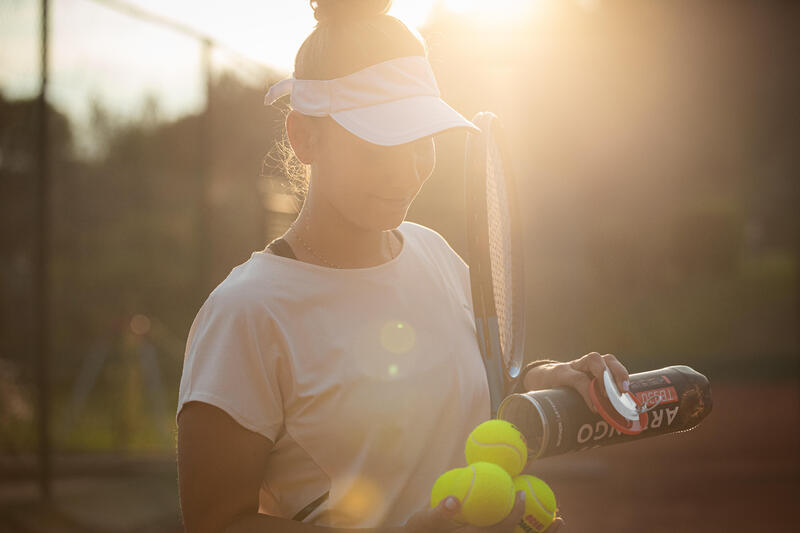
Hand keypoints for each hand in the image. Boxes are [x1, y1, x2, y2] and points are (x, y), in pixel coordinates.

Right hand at [404, 492, 564, 532]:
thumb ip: (440, 512)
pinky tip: (534, 518)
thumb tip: (453, 501)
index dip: (515, 512)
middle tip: (560, 519)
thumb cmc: (420, 530)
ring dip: (538, 532)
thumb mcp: (424, 521)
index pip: (501, 527)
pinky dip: (523, 528)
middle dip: (540, 531)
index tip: (523, 494)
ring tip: (558, 521)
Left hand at [526, 352, 629, 412]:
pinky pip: (611, 364)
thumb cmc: (543, 389)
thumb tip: (530, 437)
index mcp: (559, 373)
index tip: (595, 409)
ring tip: (625, 391)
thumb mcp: (537, 399)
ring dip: (618, 372)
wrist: (543, 375)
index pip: (577, 378)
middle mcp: (575, 365)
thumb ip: (535, 414)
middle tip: (616, 394)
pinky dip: (622, 374)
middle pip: (593, 359)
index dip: (588, 392)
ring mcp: (586, 364)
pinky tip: (628, 390)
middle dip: (606, 375)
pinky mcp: (596, 367)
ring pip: (605, 358)